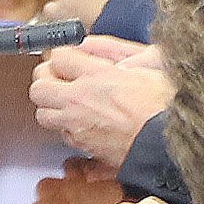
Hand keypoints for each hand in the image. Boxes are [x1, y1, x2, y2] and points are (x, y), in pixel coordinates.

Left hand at [29, 38, 170, 165]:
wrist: (165, 146)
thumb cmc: (162, 111)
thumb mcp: (148, 71)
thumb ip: (122, 62)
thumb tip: (115, 62)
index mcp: (97, 74)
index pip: (59, 57)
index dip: (61, 57)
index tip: (67, 59)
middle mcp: (81, 98)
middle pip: (39, 86)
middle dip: (45, 81)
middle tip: (56, 80)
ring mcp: (77, 123)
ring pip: (42, 113)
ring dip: (50, 107)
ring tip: (64, 104)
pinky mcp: (81, 144)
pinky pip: (60, 133)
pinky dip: (66, 128)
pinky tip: (80, 123)